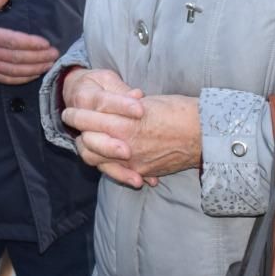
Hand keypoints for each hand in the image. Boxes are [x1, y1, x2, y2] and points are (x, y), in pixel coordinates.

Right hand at [0, 0, 59, 84]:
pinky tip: (32, 75)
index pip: (14, 41)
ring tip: (48, 65)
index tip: (46, 43)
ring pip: (14, 71)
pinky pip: (5, 78)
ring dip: (34, 69)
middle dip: (39, 58)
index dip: (32, 44)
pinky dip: (21, 79)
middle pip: (18, 59)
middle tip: (54, 55)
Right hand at [62, 69, 145, 185]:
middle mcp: (81, 122)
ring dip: (116, 169)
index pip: (103, 102)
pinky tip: (141, 181)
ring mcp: (87, 140)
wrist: (78, 94)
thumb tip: (138, 95)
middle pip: (91, 137)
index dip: (122, 106)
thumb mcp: (107, 79)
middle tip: (128, 150)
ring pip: (94, 157)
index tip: (141, 110)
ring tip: (137, 178)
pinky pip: (104, 167)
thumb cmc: (97, 84)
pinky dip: (122, 175)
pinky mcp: (95, 152)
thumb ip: (122, 90)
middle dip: (110, 145)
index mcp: (84, 98)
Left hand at [66, 94, 199, 188]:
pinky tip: (107, 156)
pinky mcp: (142, 172)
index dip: (75, 114)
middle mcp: (125, 144)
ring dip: (89, 149)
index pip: (88, 119)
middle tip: (73, 122)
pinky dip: (109, 164)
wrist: (204, 134)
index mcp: (125, 122)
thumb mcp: (148, 103)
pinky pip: (117, 171)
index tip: (70, 110)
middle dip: (77, 132)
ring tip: (87, 139)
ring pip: (96, 160)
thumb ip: (125, 108)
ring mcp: (132, 161)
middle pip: (86, 142)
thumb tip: (110, 107)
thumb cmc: (179, 111)